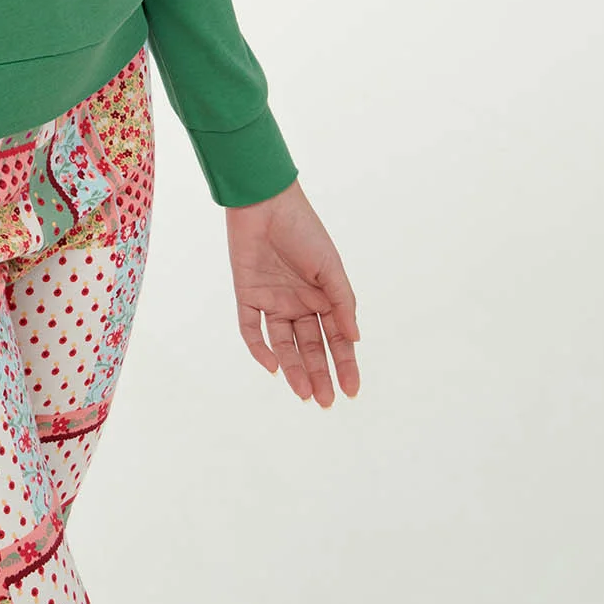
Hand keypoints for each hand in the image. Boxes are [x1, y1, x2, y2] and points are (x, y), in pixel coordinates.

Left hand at [225, 178, 359, 405]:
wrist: (265, 203)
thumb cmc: (304, 229)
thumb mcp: (330, 266)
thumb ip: (342, 302)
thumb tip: (356, 339)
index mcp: (323, 296)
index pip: (336, 338)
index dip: (345, 364)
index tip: (352, 390)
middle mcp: (298, 303)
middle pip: (310, 347)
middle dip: (319, 374)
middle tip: (327, 401)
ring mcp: (272, 300)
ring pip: (283, 344)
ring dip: (293, 368)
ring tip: (305, 393)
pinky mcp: (247, 295)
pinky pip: (252, 328)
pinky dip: (260, 348)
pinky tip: (272, 367)